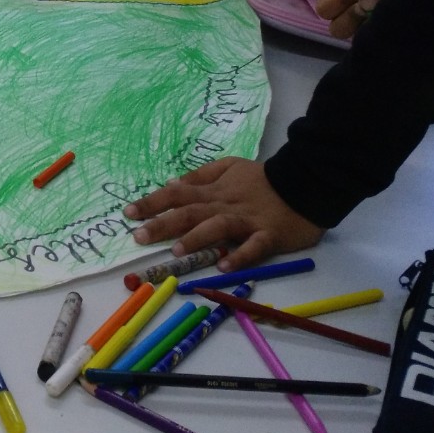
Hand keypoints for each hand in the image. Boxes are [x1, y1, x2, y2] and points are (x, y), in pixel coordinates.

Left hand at [123, 157, 323, 270]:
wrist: (306, 181)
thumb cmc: (263, 178)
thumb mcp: (229, 167)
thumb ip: (200, 177)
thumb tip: (171, 183)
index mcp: (214, 191)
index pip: (176, 194)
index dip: (152, 203)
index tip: (128, 213)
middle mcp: (225, 205)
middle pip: (190, 212)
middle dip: (163, 223)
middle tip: (138, 236)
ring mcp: (247, 221)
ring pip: (218, 227)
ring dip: (197, 238)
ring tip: (176, 251)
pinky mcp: (270, 235)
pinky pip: (254, 247)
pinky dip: (240, 255)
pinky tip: (224, 266)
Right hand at [316, 0, 416, 38]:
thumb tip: (366, 6)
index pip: (324, 10)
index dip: (336, 4)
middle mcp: (348, 15)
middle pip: (337, 29)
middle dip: (353, 18)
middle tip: (371, 6)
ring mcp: (365, 27)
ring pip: (357, 38)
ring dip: (369, 26)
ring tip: (385, 12)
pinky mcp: (384, 34)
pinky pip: (378, 40)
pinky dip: (385, 31)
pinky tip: (395, 19)